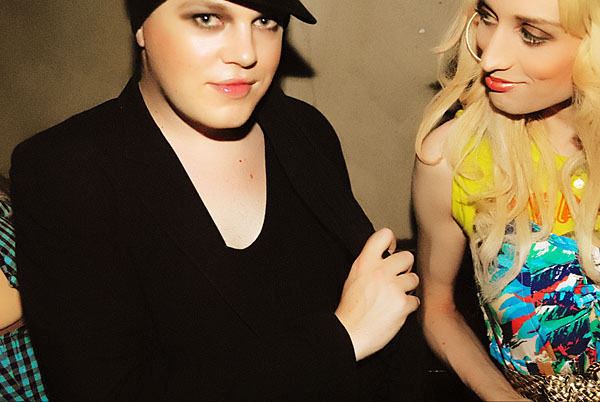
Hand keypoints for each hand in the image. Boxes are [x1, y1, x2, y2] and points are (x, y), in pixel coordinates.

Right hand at [335, 228, 419, 360]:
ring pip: (414, 278)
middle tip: (396, 279)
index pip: (384, 234)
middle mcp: (380, 271)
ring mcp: (393, 287)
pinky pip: (416, 300)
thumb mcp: (354, 277)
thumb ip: (369, 263)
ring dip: (408, 289)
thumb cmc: (350, 309)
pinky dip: (408, 307)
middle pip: (407, 256)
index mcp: (365, 263)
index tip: (391, 252)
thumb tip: (386, 256)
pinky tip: (396, 311)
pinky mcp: (403, 304)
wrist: (349, 334)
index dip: (391, 241)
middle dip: (404, 269)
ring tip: (394, 298)